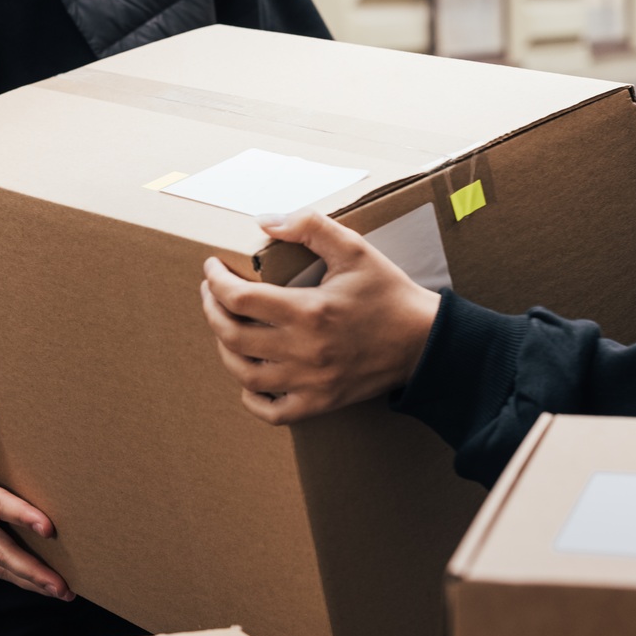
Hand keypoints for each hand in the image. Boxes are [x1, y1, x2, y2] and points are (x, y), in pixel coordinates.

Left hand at [199, 209, 442, 424]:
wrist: (424, 341)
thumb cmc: (388, 292)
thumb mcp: (354, 248)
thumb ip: (310, 227)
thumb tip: (265, 222)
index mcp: (309, 311)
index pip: (239, 299)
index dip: (215, 282)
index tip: (212, 268)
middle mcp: (304, 351)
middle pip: (232, 336)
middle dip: (212, 310)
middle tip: (211, 292)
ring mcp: (310, 382)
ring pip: (244, 374)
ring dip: (225, 349)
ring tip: (226, 327)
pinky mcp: (320, 403)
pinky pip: (271, 412)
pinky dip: (251, 397)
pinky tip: (249, 378)